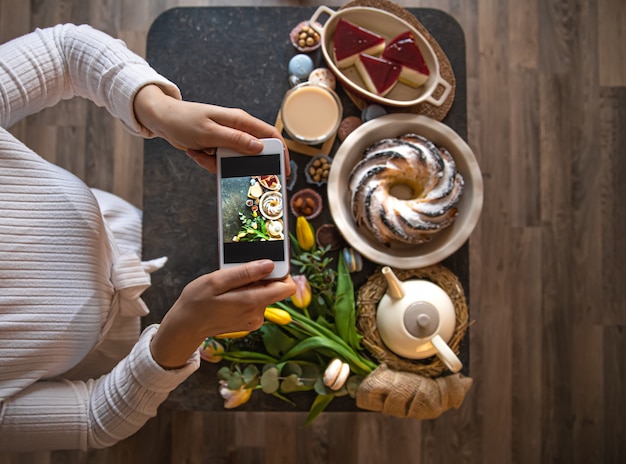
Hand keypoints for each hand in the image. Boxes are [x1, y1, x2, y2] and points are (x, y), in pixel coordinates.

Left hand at [134, 85, 288, 172]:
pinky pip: (220, 163)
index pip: (270, 135)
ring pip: (234, 161)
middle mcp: (237, 129)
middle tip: (232, 171)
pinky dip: (208, 162)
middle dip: (243, 164)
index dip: (281, 152)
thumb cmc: (184, 120)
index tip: (283, 171)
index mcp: (240, 121)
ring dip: (219, 164)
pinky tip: (195, 152)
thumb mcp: (210, 132)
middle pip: (253, 152)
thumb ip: (235, 140)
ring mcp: (227, 139)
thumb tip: (259, 147)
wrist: (162, 119)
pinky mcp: (217, 148)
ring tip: (202, 154)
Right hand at [150, 260, 295, 368]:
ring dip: (251, 284)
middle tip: (238, 273)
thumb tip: (270, 265)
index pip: (287, 287)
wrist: (186, 326)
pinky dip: (246, 293)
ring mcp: (254, 319)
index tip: (267, 263)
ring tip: (229, 285)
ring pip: (264, 293)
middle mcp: (258, 313)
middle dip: (261, 276)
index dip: (281, 272)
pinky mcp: (250, 321)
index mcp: (252, 302)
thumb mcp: (216, 280)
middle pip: (275, 288)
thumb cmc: (196, 302)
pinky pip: (256, 301)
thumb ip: (245, 273)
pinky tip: (229, 294)